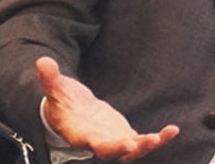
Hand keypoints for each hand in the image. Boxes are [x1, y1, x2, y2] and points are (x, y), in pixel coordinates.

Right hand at [37, 57, 179, 161]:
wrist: (72, 112)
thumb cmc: (63, 102)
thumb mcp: (55, 89)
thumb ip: (50, 78)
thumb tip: (42, 62)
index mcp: (79, 133)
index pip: (89, 141)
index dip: (102, 144)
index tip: (118, 142)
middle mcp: (97, 142)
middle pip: (113, 151)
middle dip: (128, 149)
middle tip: (143, 142)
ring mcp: (112, 142)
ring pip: (131, 151)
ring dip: (147, 145)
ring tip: (164, 135)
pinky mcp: (125, 137)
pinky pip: (142, 142)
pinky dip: (156, 139)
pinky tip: (172, 131)